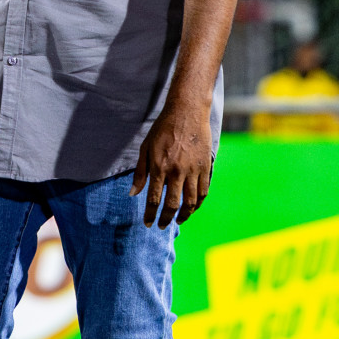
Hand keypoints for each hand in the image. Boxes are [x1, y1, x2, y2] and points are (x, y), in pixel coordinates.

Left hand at [130, 100, 213, 227]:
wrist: (187, 112)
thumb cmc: (162, 129)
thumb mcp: (145, 148)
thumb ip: (140, 172)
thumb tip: (133, 194)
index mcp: (159, 167)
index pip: (153, 198)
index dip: (150, 214)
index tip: (147, 223)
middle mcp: (177, 171)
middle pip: (173, 204)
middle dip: (166, 219)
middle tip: (161, 226)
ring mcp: (193, 170)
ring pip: (190, 202)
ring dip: (184, 215)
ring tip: (178, 221)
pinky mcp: (205, 167)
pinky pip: (203, 192)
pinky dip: (198, 204)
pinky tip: (192, 208)